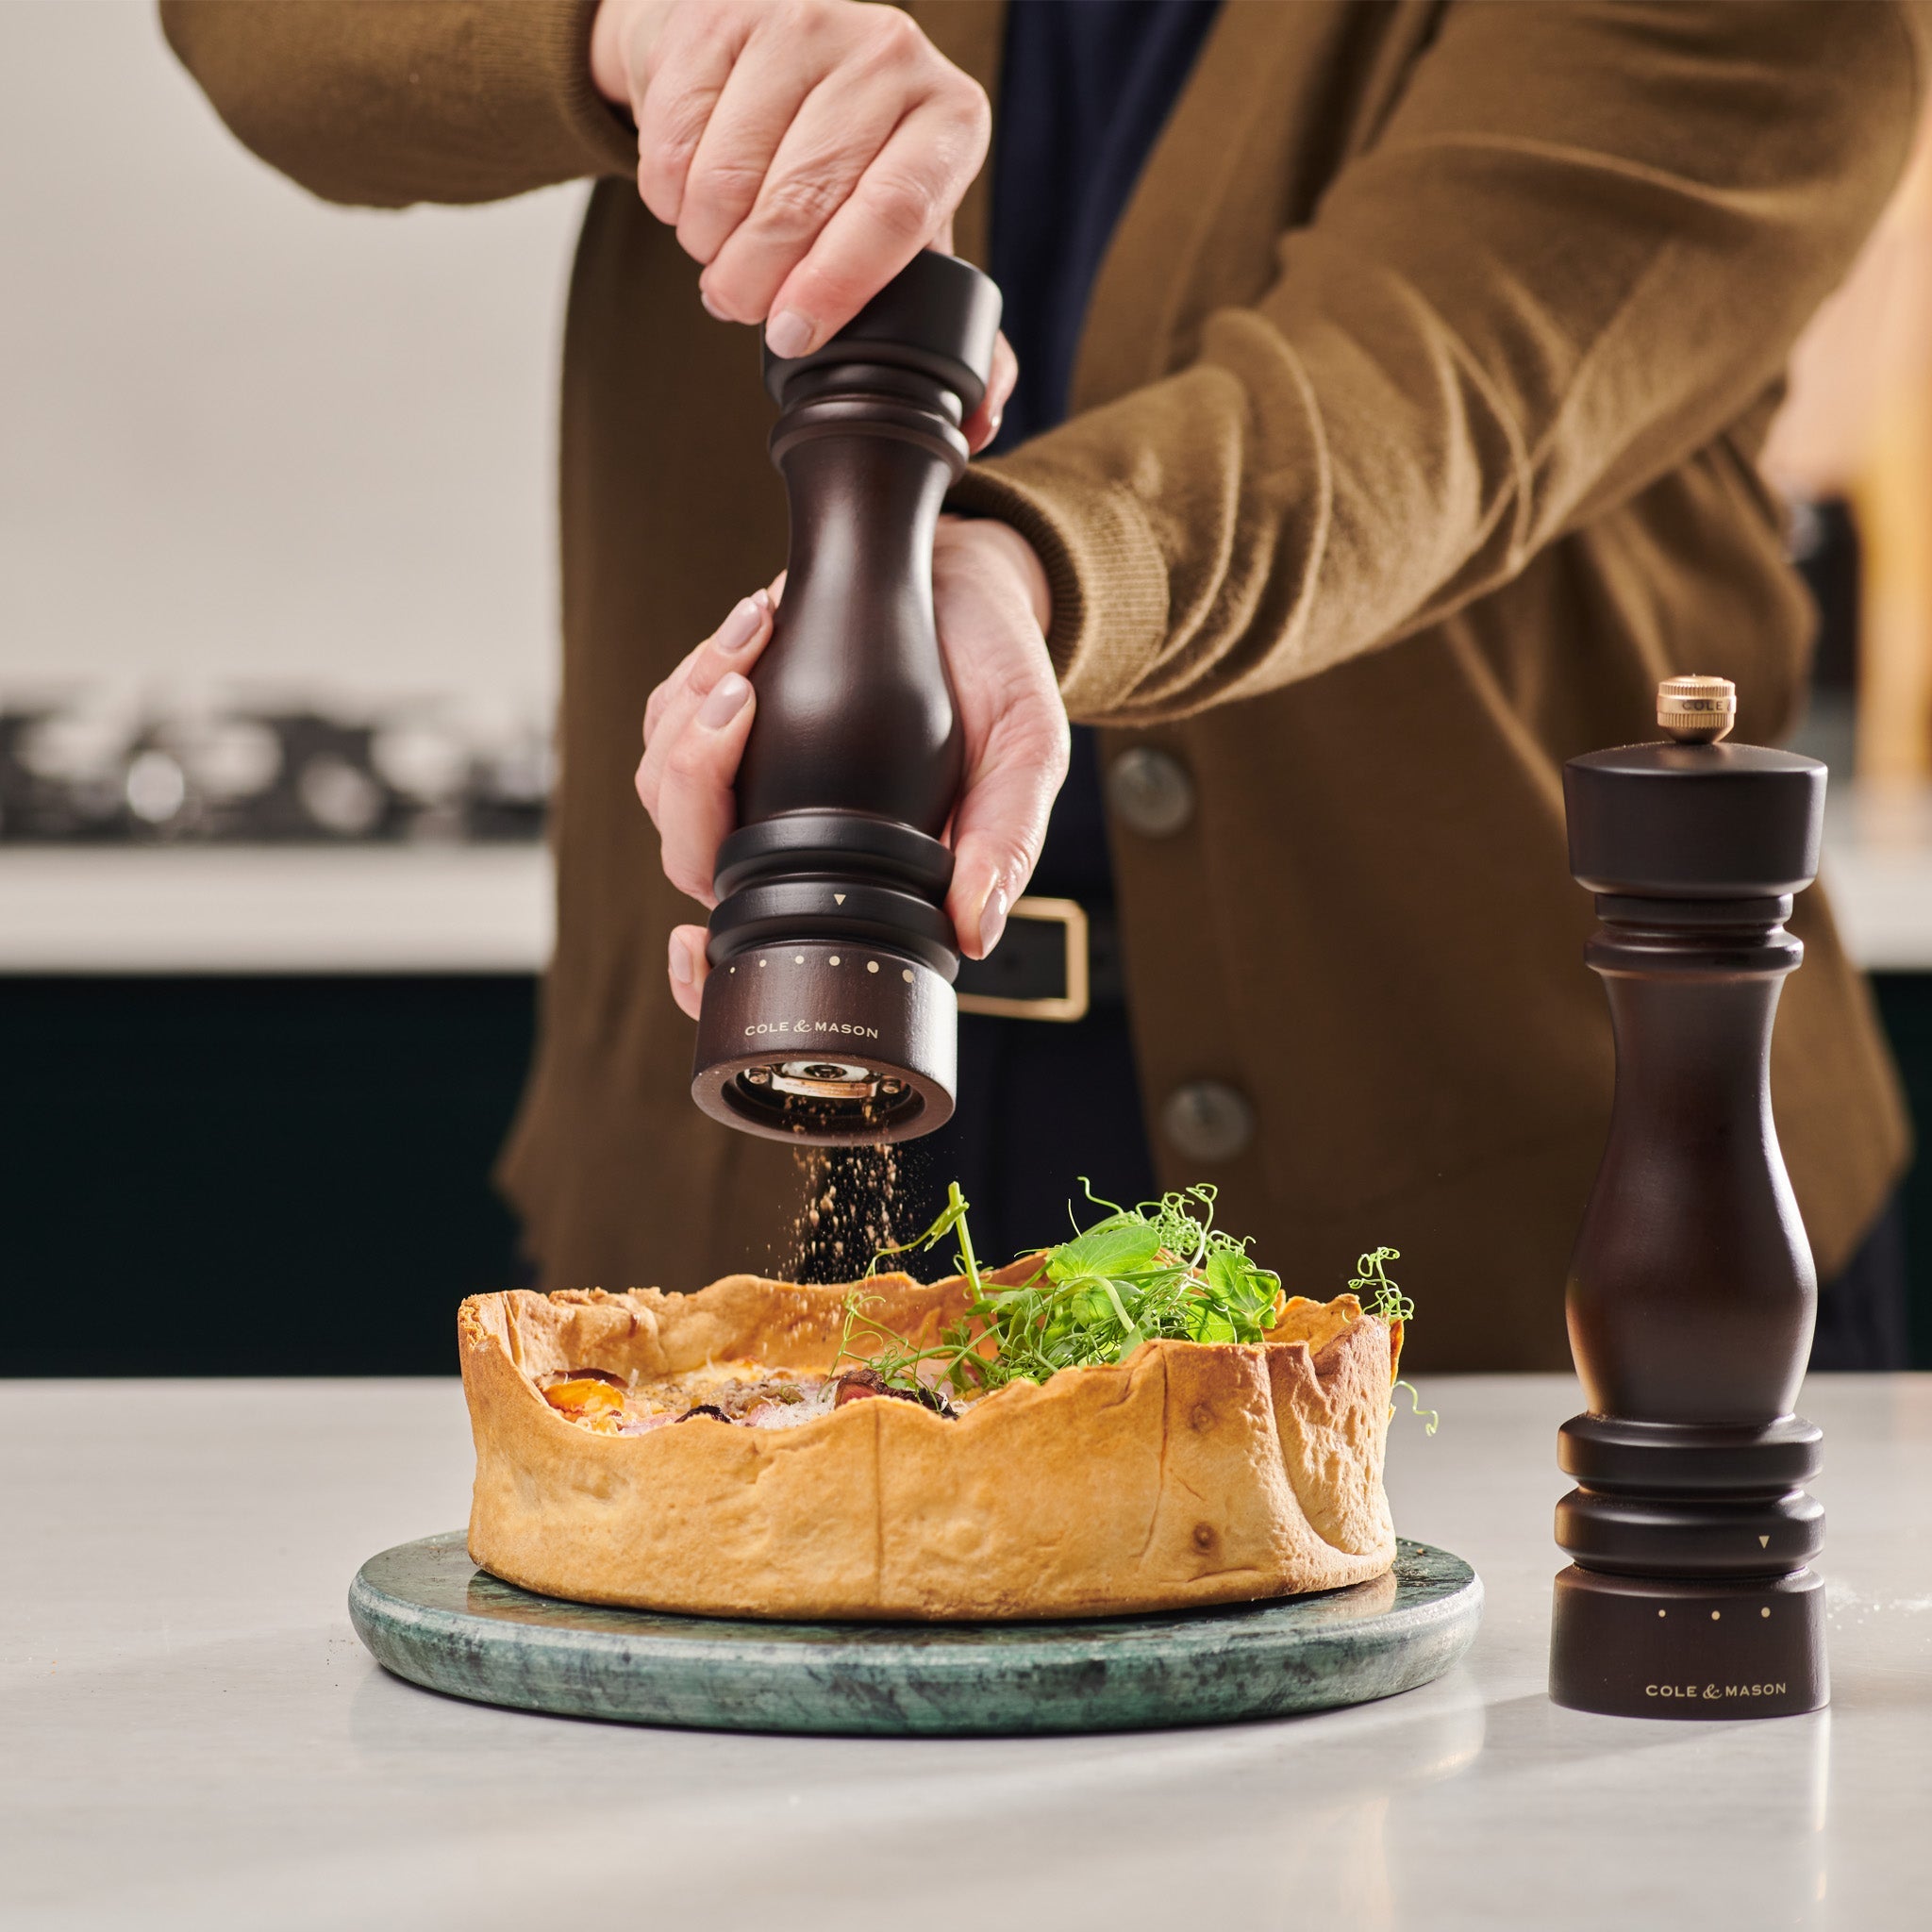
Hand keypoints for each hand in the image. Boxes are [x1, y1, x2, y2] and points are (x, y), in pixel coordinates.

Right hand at [591, 0, 1012, 441]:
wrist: (770, 57)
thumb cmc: (850, 166)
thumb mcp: (911, 235)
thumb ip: (955, 328)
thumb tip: (978, 425)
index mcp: (949, 119)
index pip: (893, 213)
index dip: (833, 290)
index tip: (790, 337)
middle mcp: (888, 55)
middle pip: (803, 201)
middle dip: (756, 281)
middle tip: (740, 307)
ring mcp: (802, 21)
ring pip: (728, 176)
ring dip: (709, 242)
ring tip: (719, 251)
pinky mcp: (722, 15)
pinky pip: (675, 138)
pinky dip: (669, 195)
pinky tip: (691, 199)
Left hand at [638, 517, 1065, 1019]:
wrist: (972, 583)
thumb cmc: (999, 679)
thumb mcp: (1027, 755)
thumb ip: (1007, 841)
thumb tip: (974, 933)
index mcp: (850, 878)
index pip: (760, 950)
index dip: (706, 973)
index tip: (687, 945)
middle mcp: (786, 842)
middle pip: (690, 855)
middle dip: (695, 777)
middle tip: (743, 697)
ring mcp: (748, 780)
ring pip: (666, 784)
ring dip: (691, 711)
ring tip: (754, 642)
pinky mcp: (724, 714)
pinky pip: (670, 712)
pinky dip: (699, 669)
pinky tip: (755, 623)